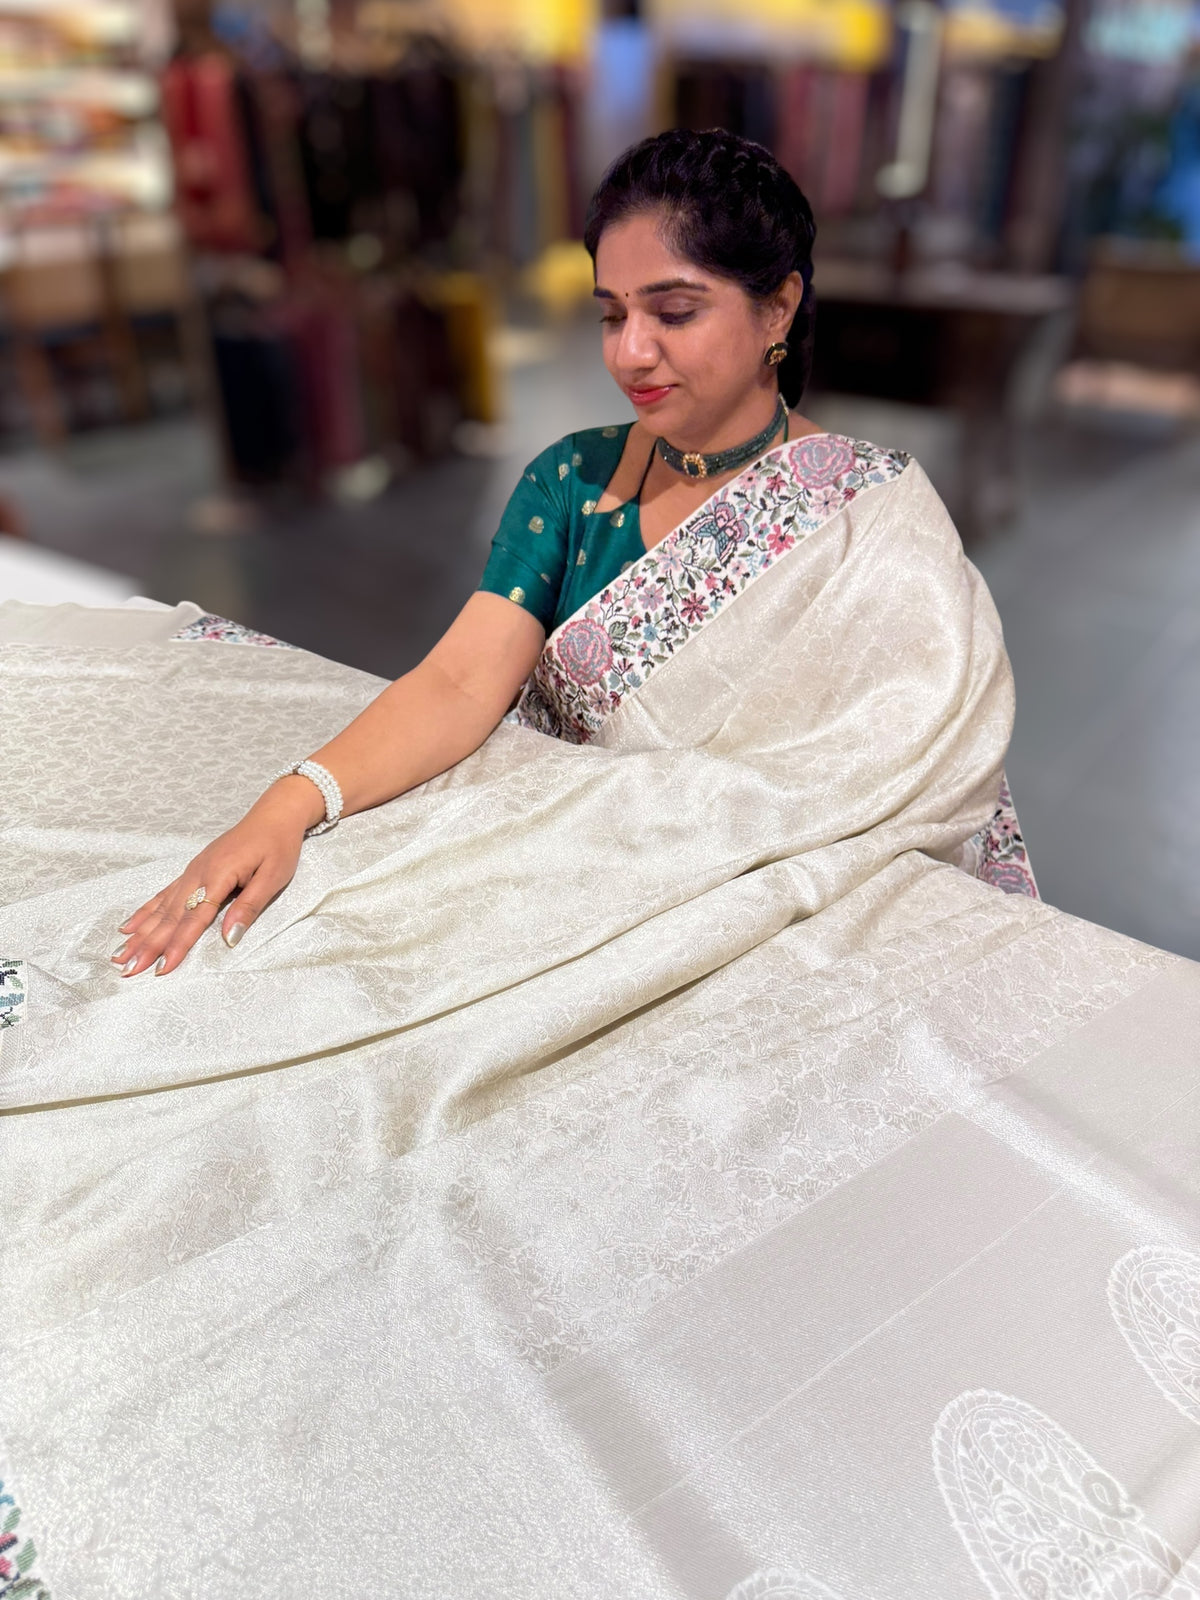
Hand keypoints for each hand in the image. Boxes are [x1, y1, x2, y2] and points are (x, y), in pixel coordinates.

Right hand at [110, 779, 321, 977]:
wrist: (273, 815)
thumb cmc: (278, 846)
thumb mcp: (273, 877)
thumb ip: (249, 907)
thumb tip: (230, 939)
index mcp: (219, 875)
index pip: (194, 919)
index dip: (177, 945)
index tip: (162, 968)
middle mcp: (198, 874)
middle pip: (170, 916)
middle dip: (148, 946)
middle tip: (127, 970)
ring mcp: (192, 871)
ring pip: (162, 908)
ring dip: (140, 933)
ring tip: (120, 955)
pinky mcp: (193, 870)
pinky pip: (164, 894)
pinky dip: (145, 912)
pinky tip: (129, 926)